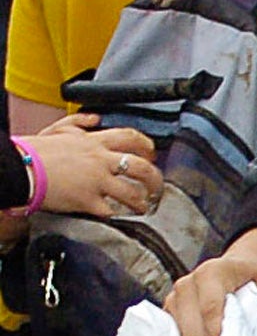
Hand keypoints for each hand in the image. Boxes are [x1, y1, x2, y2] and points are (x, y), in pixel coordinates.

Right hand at [30, 117, 162, 219]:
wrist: (21, 169)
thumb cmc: (36, 151)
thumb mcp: (58, 129)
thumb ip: (78, 122)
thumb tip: (95, 119)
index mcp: (94, 142)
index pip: (131, 138)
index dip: (147, 146)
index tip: (152, 154)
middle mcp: (100, 161)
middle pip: (141, 167)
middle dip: (155, 178)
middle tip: (156, 186)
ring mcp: (97, 182)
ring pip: (132, 193)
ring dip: (142, 202)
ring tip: (144, 207)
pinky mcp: (89, 201)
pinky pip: (111, 211)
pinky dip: (117, 215)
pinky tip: (120, 216)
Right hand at [167, 230, 256, 335]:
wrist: (240, 266)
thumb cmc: (253, 278)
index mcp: (212, 272)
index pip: (210, 307)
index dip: (217, 331)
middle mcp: (189, 282)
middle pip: (192, 324)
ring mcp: (176, 295)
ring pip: (180, 332)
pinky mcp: (170, 307)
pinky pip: (174, 333)